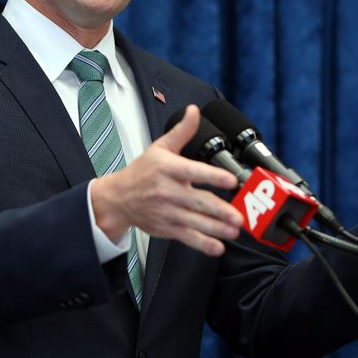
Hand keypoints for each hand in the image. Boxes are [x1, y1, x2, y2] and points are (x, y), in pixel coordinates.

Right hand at [90, 105, 242, 256]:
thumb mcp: (160, 147)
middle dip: (220, 211)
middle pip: (198, 201)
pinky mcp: (167, 228)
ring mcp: (168, 212)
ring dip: (217, 229)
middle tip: (239, 216)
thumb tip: (194, 111)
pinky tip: (218, 247)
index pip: (193, 171)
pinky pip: (188, 237)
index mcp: (168, 169)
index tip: (230, 180)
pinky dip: (203, 244)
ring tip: (234, 231)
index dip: (213, 176)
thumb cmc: (142, 172)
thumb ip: (182, 131)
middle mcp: (168, 191)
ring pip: (196, 222)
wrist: (118, 198)